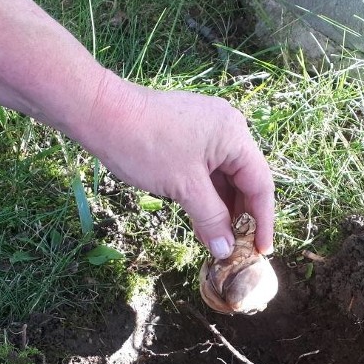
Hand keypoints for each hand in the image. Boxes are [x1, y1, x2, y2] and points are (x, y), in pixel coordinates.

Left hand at [78, 72, 274, 258]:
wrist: (100, 113)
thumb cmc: (145, 146)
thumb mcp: (184, 188)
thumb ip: (211, 219)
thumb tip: (226, 250)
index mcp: (235, 135)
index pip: (260, 184)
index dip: (262, 221)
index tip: (261, 250)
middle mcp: (228, 128)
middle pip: (244, 180)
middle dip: (240, 216)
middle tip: (236, 249)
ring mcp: (207, 128)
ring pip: (223, 177)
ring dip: (220, 209)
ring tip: (216, 240)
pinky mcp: (188, 133)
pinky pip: (206, 169)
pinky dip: (205, 195)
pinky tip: (200, 219)